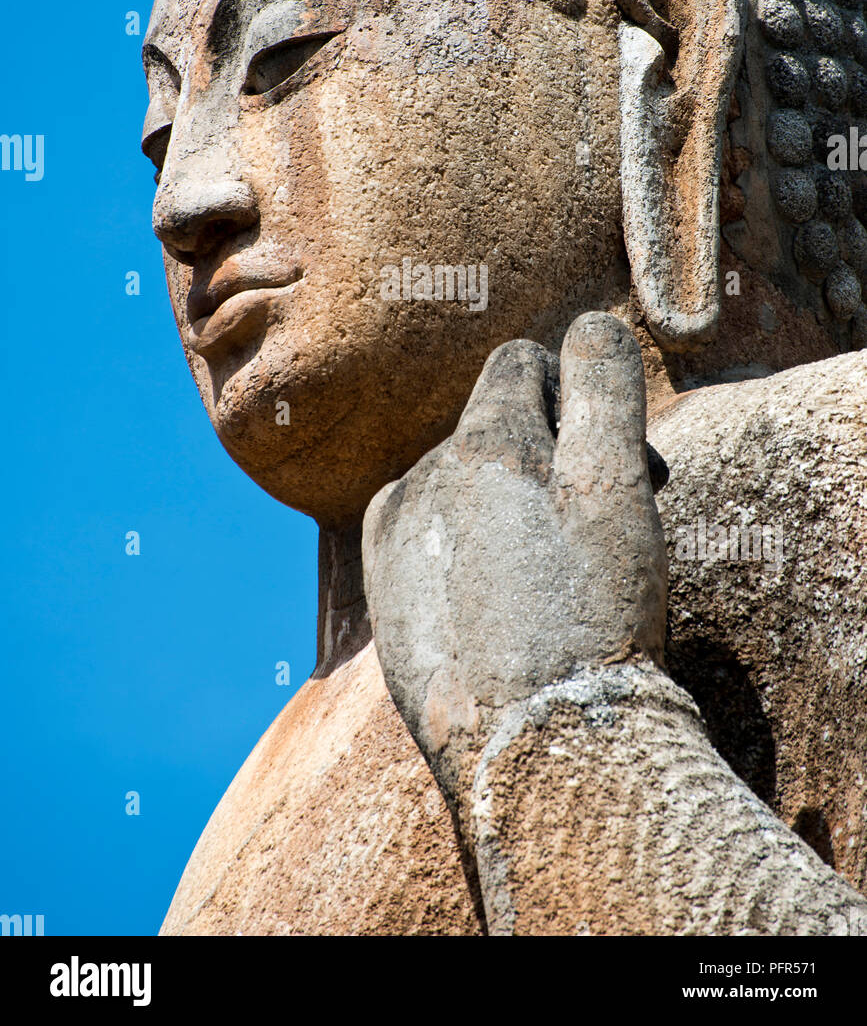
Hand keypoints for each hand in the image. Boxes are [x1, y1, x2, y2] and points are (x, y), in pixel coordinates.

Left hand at [362, 312, 667, 812]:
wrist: (531, 745)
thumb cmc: (589, 610)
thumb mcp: (616, 483)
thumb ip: (602, 386)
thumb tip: (586, 325)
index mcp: (482, 441)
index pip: (523, 363)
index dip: (577, 396)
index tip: (615, 458)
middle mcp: (422, 476)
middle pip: (496, 428)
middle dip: (551, 454)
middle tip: (603, 525)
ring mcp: (394, 537)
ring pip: (461, 484)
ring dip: (509, 503)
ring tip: (554, 575)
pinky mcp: (384, 593)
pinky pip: (428, 536)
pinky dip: (466, 546)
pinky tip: (503, 599)